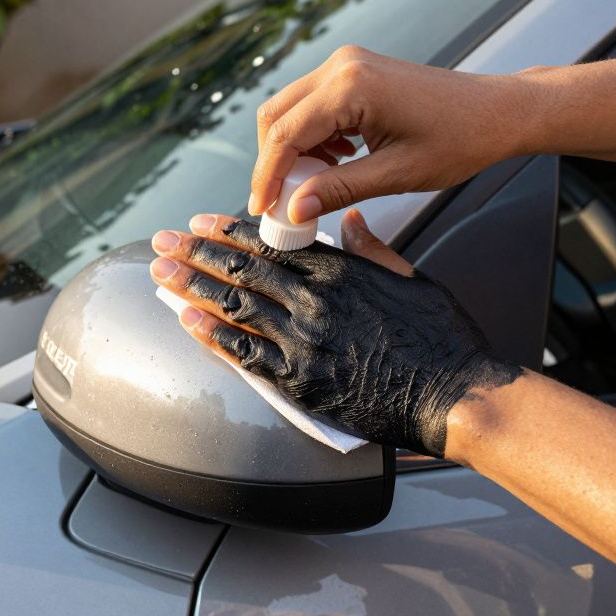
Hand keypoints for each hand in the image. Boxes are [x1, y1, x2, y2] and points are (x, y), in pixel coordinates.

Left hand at [149, 210, 520, 456]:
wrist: (454, 393)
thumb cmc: (439, 338)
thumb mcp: (411, 277)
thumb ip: (372, 249)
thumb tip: (348, 221)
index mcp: (339, 271)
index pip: (269, 244)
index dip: (228, 232)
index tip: (199, 223)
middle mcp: (314, 300)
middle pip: (242, 269)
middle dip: (196, 253)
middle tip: (162, 242)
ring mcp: (304, 340)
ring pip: (235, 306)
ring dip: (192, 287)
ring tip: (161, 273)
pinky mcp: (302, 380)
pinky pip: (245, 354)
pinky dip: (213, 336)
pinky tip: (187, 321)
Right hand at [248, 45, 541, 221]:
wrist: (498, 111)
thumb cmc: (461, 139)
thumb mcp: (397, 174)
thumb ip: (339, 188)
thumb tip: (294, 208)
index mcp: (351, 86)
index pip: (284, 134)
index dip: (266, 176)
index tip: (261, 210)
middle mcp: (342, 66)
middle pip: (275, 115)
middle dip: (272, 162)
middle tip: (282, 203)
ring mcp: (347, 64)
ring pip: (290, 110)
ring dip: (292, 150)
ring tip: (314, 185)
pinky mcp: (354, 71)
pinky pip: (312, 105)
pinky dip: (311, 137)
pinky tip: (334, 163)